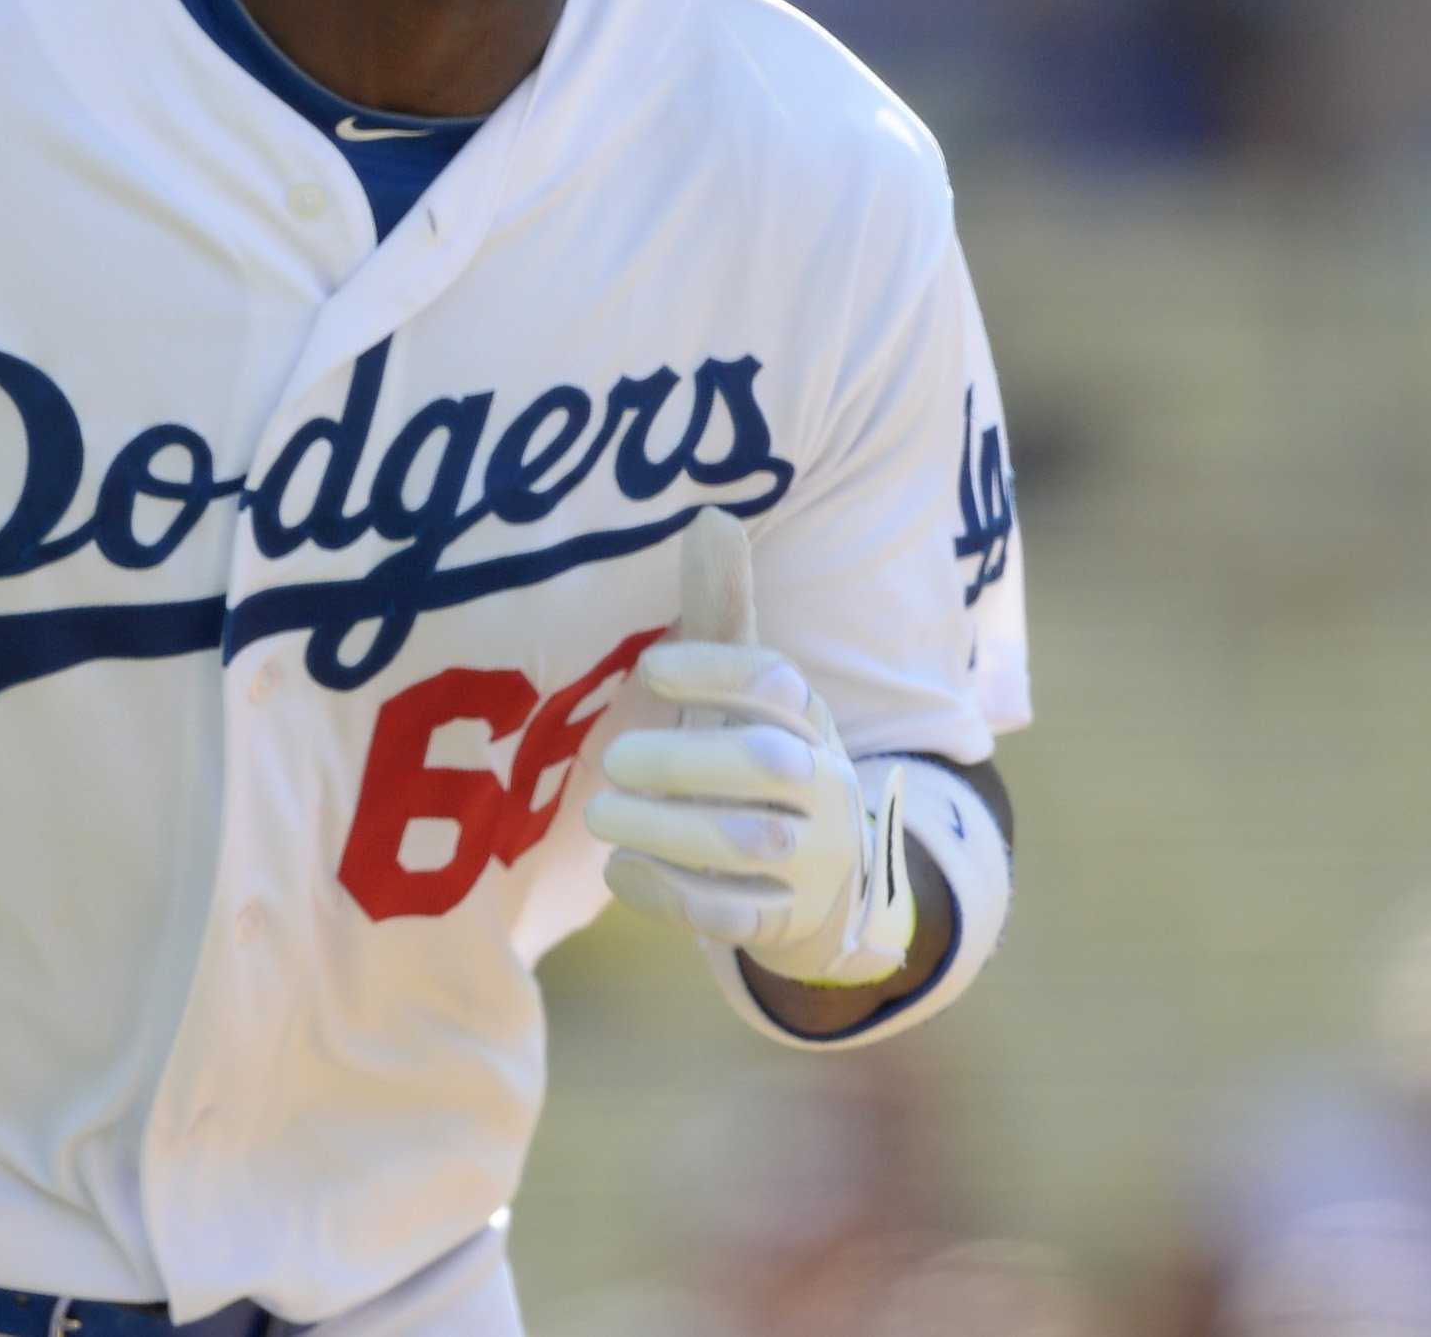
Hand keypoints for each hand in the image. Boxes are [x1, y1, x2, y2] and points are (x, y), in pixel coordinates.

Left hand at [583, 510, 915, 987]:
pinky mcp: (785, 918)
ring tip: (601, 815)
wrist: (828, 880)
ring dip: (669, 829)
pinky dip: (673, 894)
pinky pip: (735, 915)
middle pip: (765, 765)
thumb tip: (710, 511)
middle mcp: (822, 784)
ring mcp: (810, 857)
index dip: (716, 669)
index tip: (652, 665)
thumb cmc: (761, 760)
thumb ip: (725, 610)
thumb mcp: (746, 692)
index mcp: (807, 718)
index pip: (775, 684)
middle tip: (614, 760)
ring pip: (746, 844)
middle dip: (687, 759)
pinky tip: (620, 871)